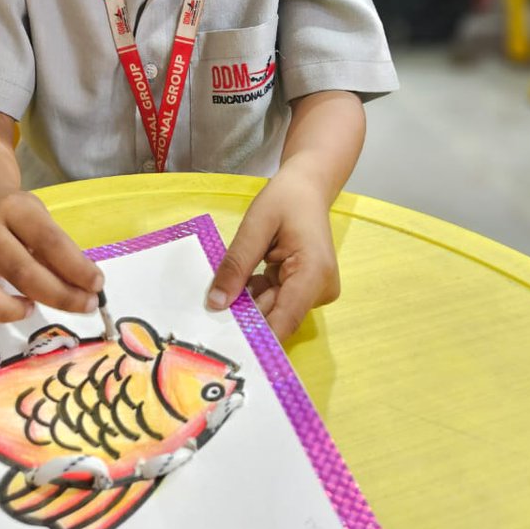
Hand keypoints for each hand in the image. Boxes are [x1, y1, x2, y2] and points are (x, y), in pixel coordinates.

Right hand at [0, 190, 103, 334]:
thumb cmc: (18, 217)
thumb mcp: (41, 219)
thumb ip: (59, 252)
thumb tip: (88, 288)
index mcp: (15, 210)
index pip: (49, 240)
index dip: (76, 267)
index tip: (97, 285)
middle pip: (21, 269)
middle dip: (59, 294)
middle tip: (84, 306)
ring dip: (7, 309)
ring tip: (28, 308)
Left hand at [206, 183, 339, 341]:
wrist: (307, 187)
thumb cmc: (285, 199)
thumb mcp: (255, 226)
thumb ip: (236, 265)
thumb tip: (216, 304)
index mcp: (314, 273)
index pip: (284, 320)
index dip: (255, 336)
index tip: (222, 341)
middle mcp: (320, 290)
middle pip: (277, 317)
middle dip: (244, 315)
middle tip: (209, 311)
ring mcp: (314, 292)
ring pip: (273, 311)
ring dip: (247, 302)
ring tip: (223, 288)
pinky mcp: (305, 290)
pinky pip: (275, 300)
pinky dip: (255, 294)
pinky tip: (239, 281)